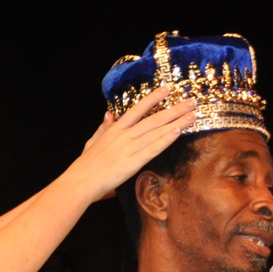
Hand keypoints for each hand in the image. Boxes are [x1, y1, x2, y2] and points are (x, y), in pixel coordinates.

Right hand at [77, 87, 195, 200]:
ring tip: (193, 115)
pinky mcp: (132, 163)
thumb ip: (102, 128)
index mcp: (114, 131)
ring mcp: (128, 149)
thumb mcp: (91, 142)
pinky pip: (152, 149)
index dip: (153, 98)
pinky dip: (165, 140)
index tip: (167, 89)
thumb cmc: (84, 166)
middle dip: (174, 110)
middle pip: (153, 120)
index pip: (137, 110)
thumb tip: (108, 115)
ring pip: (156, 132)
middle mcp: (123, 136)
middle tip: (192, 102)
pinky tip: (177, 132)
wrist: (80, 182)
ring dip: (176, 123)